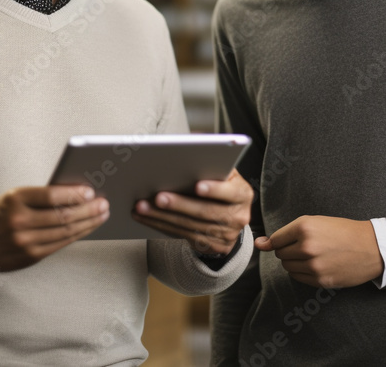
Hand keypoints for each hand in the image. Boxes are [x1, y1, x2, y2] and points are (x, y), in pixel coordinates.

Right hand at [0, 185, 108, 272]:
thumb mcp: (12, 197)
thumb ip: (39, 196)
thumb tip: (74, 192)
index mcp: (14, 200)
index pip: (50, 196)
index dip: (73, 194)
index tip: (90, 191)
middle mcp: (19, 222)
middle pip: (62, 215)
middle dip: (88, 209)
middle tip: (103, 203)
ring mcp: (25, 242)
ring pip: (65, 231)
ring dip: (88, 223)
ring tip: (101, 215)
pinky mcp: (32, 256)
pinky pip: (61, 244)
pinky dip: (77, 235)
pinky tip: (87, 228)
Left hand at [132, 169, 252, 254]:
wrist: (230, 216)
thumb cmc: (220, 184)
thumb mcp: (223, 172)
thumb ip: (213, 159)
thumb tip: (195, 139)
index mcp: (243, 193)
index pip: (231, 192)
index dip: (215, 189)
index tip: (197, 185)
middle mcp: (239, 216)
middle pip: (206, 212)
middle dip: (180, 204)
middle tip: (158, 197)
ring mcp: (227, 234)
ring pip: (191, 227)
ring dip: (163, 217)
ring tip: (142, 207)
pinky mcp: (214, 247)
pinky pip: (185, 237)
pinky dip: (163, 226)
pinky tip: (147, 217)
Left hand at [255, 215, 382, 287]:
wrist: (372, 247)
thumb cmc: (343, 231)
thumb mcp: (315, 222)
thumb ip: (285, 233)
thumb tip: (259, 244)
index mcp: (304, 226)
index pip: (276, 240)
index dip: (280, 241)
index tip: (286, 242)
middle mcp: (307, 246)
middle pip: (281, 254)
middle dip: (289, 251)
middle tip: (307, 246)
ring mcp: (313, 265)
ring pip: (288, 267)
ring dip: (296, 262)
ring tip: (313, 255)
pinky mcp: (320, 280)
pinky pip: (299, 278)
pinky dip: (303, 272)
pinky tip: (317, 265)